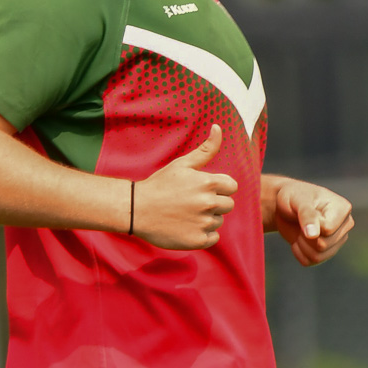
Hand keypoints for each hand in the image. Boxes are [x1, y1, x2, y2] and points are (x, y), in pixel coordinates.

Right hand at [131, 125, 237, 249]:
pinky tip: (187, 227)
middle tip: (191, 203)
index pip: (231, 187)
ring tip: (186, 215)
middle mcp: (209, 203)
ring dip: (207, 219)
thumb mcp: (182, 164)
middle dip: (214, 203)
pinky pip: (213, 238)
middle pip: (227, 205)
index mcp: (208, 183)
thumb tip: (219, 127)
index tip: (201, 189)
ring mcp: (204, 223)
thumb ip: (206, 149)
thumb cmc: (160, 184)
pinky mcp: (198, 240)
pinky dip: (203, 235)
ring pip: (218, 221)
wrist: (136, 209)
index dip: (218, 187)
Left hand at [272, 178, 352, 265]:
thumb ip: (307, 215)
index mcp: (343, 209)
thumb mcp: (298, 200)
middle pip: (322, 246)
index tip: (303, 212)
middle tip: (299, 222)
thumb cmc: (294, 197)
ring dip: (301, 245)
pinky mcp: (328, 252)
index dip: (310, 225)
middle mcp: (345, 225)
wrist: (286, 206)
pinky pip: (310, 262)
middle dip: (304, 237)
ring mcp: (338, 240)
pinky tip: (299, 239)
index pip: (327, 230)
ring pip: (317, 256)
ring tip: (300, 230)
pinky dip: (299, 252)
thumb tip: (314, 235)